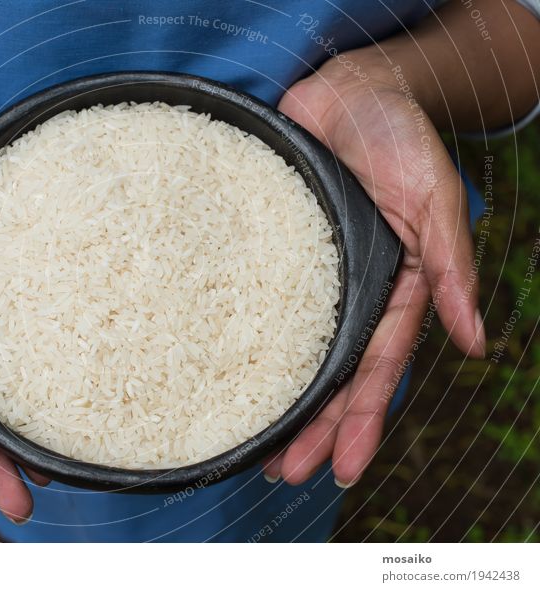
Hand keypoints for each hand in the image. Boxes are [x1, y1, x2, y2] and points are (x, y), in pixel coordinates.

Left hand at [263, 52, 485, 486]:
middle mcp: (346, 292)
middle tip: (284, 474)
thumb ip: (452, 270)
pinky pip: (250, 302)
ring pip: (290, 350)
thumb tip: (478, 343)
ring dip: (277, 400)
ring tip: (254, 448)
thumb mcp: (435, 202)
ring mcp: (305, 277)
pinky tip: (218, 371)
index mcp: (390, 289)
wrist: (351, 91)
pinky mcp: (268, 253)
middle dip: (312, 429)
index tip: (343, 470)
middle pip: (327, 374)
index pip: (374, 369)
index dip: (360, 422)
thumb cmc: (401, 139)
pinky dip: (238, 340)